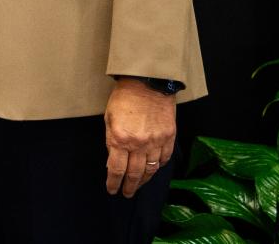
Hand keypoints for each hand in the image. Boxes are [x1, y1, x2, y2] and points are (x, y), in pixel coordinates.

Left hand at [105, 78, 175, 196]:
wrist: (148, 83)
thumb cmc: (124, 98)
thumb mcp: (109, 118)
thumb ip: (111, 140)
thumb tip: (113, 159)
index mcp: (120, 138)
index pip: (116, 169)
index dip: (113, 182)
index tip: (112, 190)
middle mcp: (139, 144)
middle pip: (134, 173)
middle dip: (129, 187)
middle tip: (126, 194)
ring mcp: (156, 142)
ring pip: (151, 169)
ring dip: (144, 180)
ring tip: (138, 186)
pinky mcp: (169, 137)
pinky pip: (164, 159)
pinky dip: (159, 167)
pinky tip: (153, 171)